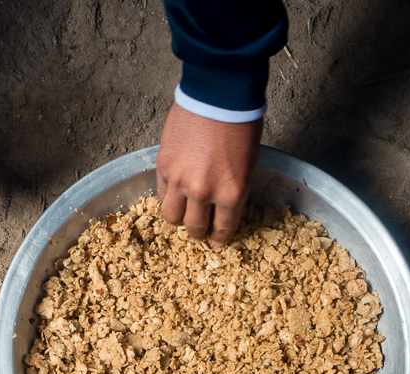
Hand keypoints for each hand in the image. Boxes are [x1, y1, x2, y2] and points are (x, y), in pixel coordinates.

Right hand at [156, 104, 262, 246]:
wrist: (218, 95)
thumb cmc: (240, 124)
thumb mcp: (247, 166)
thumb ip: (232, 190)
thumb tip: (220, 205)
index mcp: (231, 194)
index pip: (222, 228)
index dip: (219, 238)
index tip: (216, 242)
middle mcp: (203, 193)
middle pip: (194, 227)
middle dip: (198, 232)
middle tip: (198, 230)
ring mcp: (180, 180)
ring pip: (171, 216)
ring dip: (178, 219)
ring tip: (182, 213)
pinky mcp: (163, 166)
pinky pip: (161, 193)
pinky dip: (168, 196)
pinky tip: (174, 192)